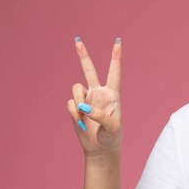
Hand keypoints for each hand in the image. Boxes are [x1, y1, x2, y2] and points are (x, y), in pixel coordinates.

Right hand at [66, 37, 122, 155]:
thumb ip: (101, 116)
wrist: (100, 149)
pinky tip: (80, 122)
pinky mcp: (76, 107)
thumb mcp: (113, 128)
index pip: (114, 73)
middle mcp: (99, 93)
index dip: (116, 58)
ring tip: (84, 116)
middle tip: (77, 39)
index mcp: (112, 94)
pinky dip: (74, 113)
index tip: (118, 42)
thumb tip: (84, 106)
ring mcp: (86, 99)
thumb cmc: (112, 137)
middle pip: (89, 70)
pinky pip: (70, 103)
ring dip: (78, 101)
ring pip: (76, 88)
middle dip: (83, 55)